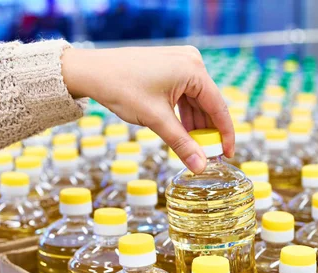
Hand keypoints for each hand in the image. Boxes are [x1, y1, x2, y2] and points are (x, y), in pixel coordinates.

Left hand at [61, 46, 233, 172]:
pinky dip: (183, 114)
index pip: (218, 107)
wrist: (91, 71)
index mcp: (193, 69)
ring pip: (195, 101)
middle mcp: (191, 61)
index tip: (227, 155)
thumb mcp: (155, 119)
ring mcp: (180, 62)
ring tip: (193, 148)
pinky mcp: (170, 66)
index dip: (224, 134)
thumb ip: (182, 144)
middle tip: (208, 156)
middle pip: (208, 104)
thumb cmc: (121, 88)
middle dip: (207, 132)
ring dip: (195, 125)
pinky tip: (182, 132)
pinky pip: (184, 94)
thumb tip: (201, 167)